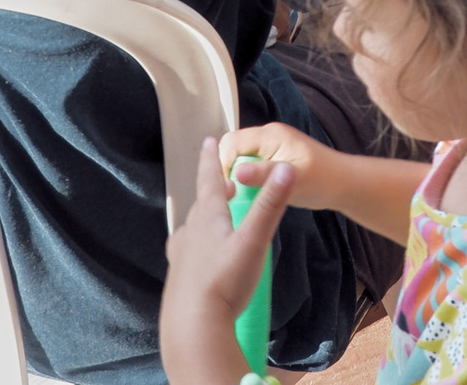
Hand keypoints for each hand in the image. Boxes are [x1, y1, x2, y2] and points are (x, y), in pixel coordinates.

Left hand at [161, 136, 293, 384]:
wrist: (193, 325)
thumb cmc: (225, 280)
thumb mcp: (253, 241)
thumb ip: (270, 205)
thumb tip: (287, 167)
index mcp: (207, 218)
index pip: (209, 180)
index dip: (211, 160)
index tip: (209, 141)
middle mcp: (189, 232)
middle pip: (201, 205)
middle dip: (213, 192)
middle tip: (226, 185)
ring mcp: (180, 257)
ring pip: (193, 229)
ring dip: (205, 220)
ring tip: (216, 221)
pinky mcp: (179, 279)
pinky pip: (188, 253)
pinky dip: (198, 247)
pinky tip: (205, 260)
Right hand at [219, 121, 337, 208]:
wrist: (343, 184)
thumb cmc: (321, 181)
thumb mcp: (292, 181)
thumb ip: (264, 176)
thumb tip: (236, 172)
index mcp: (270, 135)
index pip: (232, 142)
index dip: (223, 163)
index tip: (225, 189)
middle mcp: (267, 136)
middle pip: (233, 148)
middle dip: (227, 169)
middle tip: (230, 195)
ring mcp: (270, 147)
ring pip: (240, 157)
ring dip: (237, 175)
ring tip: (238, 197)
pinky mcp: (272, 159)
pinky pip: (250, 165)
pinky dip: (247, 178)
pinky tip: (249, 195)